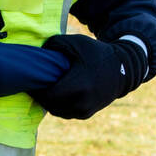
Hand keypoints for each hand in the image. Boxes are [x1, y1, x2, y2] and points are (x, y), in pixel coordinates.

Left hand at [30, 34, 146, 119]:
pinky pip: (66, 113)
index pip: (47, 95)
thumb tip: (35, 52)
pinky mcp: (87, 113)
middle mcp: (83, 101)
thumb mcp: (76, 43)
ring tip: (46, 89)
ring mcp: (86, 109)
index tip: (32, 81)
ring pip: (56, 111)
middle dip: (41, 96)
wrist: (123, 68)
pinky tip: (56, 94)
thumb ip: (53, 44)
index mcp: (79, 85)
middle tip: (37, 85)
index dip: (36, 90)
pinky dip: (59, 106)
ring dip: (49, 102)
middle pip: (49, 104)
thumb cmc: (96, 53)